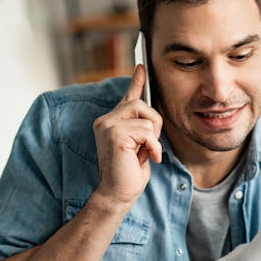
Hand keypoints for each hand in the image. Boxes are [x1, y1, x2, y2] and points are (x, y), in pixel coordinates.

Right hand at [92, 64, 162, 209]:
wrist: (118, 194)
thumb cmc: (129, 174)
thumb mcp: (141, 145)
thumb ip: (143, 128)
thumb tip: (152, 113)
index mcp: (112, 122)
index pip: (127, 97)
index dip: (136, 81)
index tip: (142, 66)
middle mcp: (106, 120)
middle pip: (142, 104)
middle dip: (154, 125)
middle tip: (150, 146)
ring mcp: (108, 125)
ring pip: (147, 117)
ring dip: (153, 139)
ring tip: (144, 154)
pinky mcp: (114, 133)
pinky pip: (147, 131)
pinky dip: (153, 147)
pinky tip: (147, 158)